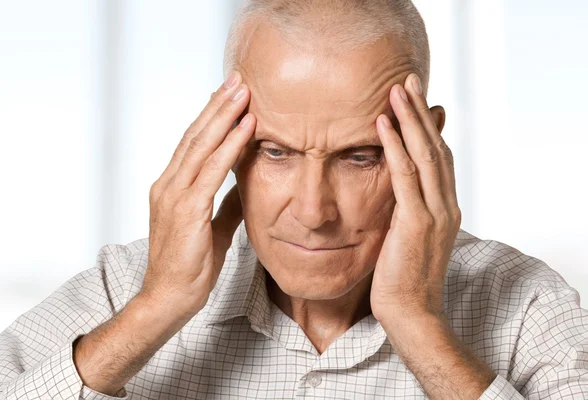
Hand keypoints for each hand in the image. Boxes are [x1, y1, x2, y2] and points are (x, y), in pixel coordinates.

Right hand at [140, 71, 255, 318]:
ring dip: (225, 115)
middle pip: (195, 135)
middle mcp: (168, 184)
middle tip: (238, 79)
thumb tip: (243, 184)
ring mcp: (174, 195)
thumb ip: (225, 203)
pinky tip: (246, 127)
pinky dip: (230, 145)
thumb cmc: (188, 266)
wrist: (168, 299)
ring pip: (201, 145)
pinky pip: (212, 170)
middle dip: (218, 104)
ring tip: (244, 91)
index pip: (193, 143)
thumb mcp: (212, 227)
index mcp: (172, 187)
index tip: (229, 94)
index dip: (211, 116)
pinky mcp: (186, 210)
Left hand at [370, 73, 460, 322]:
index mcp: (445, 208)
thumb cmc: (404, 279)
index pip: (439, 157)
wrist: (412, 315)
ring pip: (425, 154)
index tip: (414, 99)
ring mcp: (435, 213)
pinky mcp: (417, 223)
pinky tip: (384, 124)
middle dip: (421, 111)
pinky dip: (396, 146)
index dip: (427, 126)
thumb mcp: (407, 237)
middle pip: (436, 147)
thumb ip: (406, 210)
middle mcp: (446, 205)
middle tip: (408, 80)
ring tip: (397, 90)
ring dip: (410, 119)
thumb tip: (395, 192)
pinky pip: (406, 176)